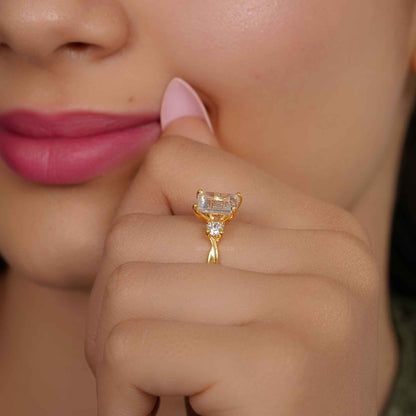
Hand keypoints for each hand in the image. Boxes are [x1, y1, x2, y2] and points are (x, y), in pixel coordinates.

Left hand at [84, 78, 378, 414]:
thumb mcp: (245, 282)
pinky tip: (158, 409)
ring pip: (128, 282)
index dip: (143, 223)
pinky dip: (122, 390)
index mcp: (322, 227)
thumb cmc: (260, 380)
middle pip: (142, 228)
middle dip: (119, 300)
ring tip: (155, 381)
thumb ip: (213, 190)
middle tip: (149, 351)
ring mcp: (313, 304)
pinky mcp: (279, 362)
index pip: (182, 162)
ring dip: (116, 347)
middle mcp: (330, 254)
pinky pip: (134, 343)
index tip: (160, 277)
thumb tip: (178, 98)